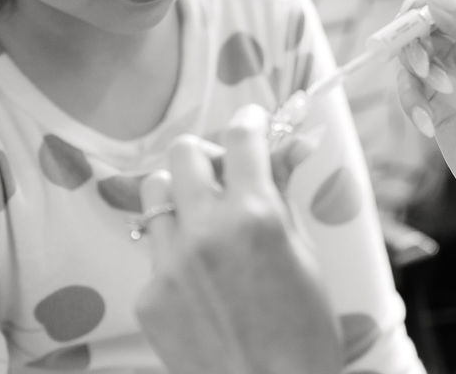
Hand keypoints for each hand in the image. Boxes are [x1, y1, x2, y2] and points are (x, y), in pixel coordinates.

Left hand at [134, 105, 341, 373]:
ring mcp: (170, 264)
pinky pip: (155, 252)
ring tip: (204, 221)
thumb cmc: (305, 334)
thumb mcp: (307, 256)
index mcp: (256, 216)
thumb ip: (285, 194)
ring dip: (181, 195)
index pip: (241, 137)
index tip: (255, 121)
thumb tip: (294, 143)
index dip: (251, 120)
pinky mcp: (148, 296)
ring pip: (157, 194)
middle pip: (183, 151)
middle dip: (207, 153)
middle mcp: (206, 230)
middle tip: (225, 173)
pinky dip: (176, 252)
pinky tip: (201, 281)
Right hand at [397, 0, 455, 238]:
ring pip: (416, 46)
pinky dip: (410, 101)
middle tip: (418, 60)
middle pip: (434, 12)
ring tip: (433, 92)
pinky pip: (410, 85)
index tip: (420, 10)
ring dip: (414, 67)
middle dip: (419, 31)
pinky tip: (426, 125)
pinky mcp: (439, 101)